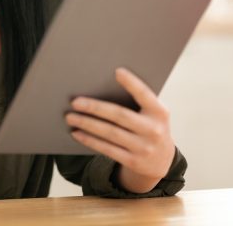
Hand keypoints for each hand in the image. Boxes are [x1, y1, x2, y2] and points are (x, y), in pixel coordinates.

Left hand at [65, 67, 175, 192]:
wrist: (162, 161)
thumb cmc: (149, 126)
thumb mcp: (152, 113)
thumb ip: (136, 102)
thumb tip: (101, 87)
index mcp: (159, 112)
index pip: (145, 95)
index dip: (132, 83)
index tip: (117, 71)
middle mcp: (154, 130)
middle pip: (120, 116)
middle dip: (95, 108)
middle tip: (75, 102)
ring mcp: (144, 148)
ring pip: (110, 133)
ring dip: (87, 124)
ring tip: (70, 117)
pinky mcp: (133, 162)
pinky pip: (107, 149)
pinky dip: (90, 140)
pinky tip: (77, 133)